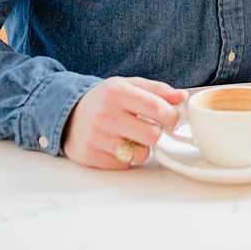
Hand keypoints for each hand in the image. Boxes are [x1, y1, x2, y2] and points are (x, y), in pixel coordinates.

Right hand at [62, 76, 187, 169]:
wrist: (69, 113)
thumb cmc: (105, 99)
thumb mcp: (129, 85)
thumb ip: (157, 91)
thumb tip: (182, 97)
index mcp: (117, 92)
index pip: (157, 108)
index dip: (171, 117)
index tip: (172, 119)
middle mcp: (105, 115)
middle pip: (152, 135)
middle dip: (156, 133)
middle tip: (150, 128)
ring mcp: (97, 138)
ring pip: (140, 153)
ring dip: (141, 147)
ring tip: (131, 136)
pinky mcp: (91, 157)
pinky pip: (124, 164)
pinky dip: (125, 157)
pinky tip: (116, 145)